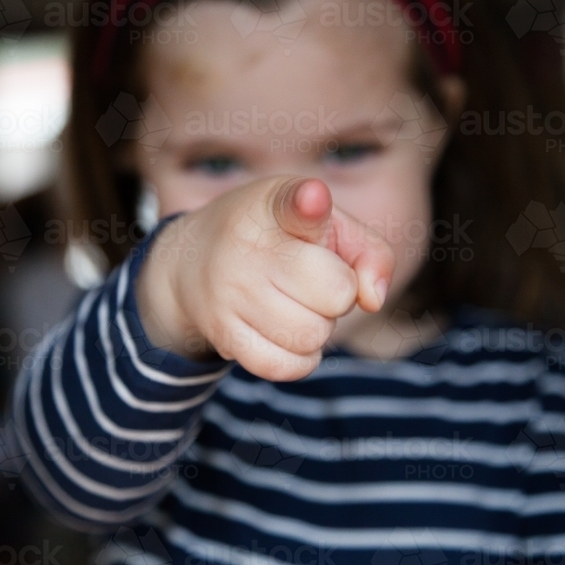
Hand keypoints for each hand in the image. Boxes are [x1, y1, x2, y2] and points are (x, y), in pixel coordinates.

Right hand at [136, 175, 394, 380]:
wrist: (192, 260)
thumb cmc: (278, 240)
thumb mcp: (325, 224)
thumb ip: (369, 251)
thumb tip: (372, 300)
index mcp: (275, 205)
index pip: (294, 204)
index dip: (309, 204)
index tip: (312, 198)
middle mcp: (248, 246)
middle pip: (335, 293)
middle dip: (338, 295)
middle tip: (311, 280)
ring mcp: (231, 292)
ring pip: (313, 335)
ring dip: (318, 328)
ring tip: (293, 303)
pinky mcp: (222, 333)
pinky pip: (286, 366)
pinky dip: (300, 359)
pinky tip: (286, 334)